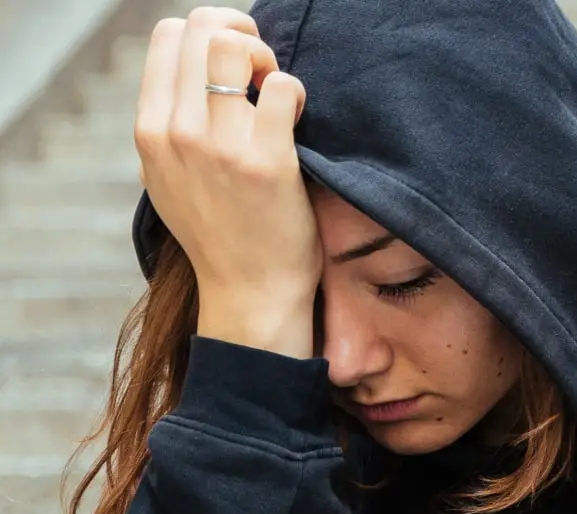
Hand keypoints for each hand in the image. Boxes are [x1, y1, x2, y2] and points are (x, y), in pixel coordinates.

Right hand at [135, 8, 319, 345]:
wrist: (249, 291)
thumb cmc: (220, 230)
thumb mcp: (167, 175)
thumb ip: (169, 123)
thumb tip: (190, 68)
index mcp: (149, 129)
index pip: (168, 35)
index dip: (209, 34)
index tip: (235, 65)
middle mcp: (176, 131)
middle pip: (202, 29)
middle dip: (242, 37)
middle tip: (261, 74)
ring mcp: (219, 145)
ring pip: (235, 48)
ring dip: (266, 60)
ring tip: (275, 95)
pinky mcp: (266, 160)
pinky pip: (282, 86)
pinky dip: (296, 92)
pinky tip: (297, 119)